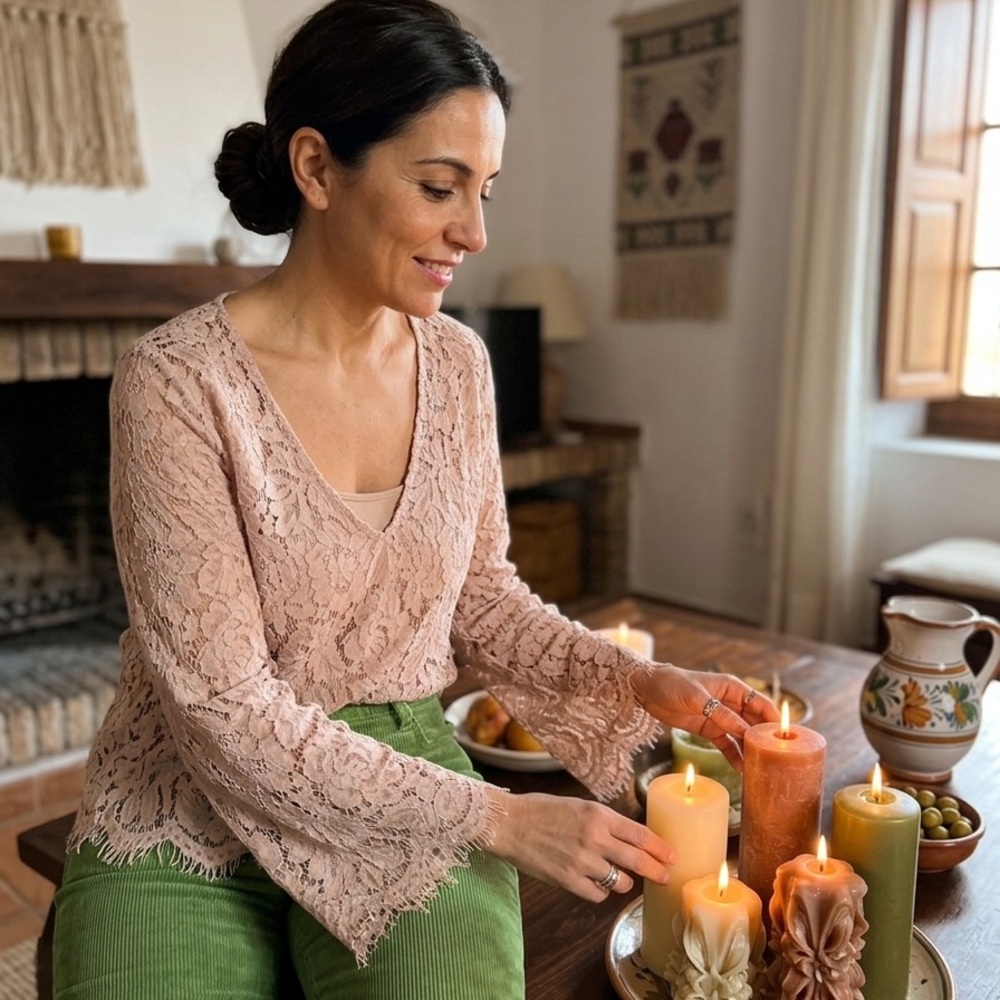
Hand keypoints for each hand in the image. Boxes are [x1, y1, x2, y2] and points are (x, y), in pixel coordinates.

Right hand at [485, 788, 675, 901]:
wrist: (509, 823)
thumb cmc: (542, 810)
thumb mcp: (579, 806)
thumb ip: (604, 822)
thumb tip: (629, 839)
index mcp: (598, 815)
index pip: (640, 834)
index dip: (659, 848)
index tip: (671, 855)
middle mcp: (595, 838)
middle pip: (638, 861)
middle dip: (656, 871)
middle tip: (665, 876)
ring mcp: (582, 861)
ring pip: (620, 882)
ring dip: (623, 882)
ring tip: (617, 877)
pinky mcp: (568, 880)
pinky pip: (598, 894)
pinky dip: (600, 891)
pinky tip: (594, 883)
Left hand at [631, 665, 779, 768]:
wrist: (647, 690)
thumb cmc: (673, 684)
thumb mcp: (697, 698)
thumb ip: (720, 714)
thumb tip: (745, 731)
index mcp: (732, 688)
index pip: (761, 704)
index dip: (774, 720)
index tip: (787, 738)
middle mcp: (730, 703)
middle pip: (755, 722)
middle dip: (765, 739)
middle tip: (778, 759)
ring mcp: (720, 717)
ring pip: (742, 736)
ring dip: (751, 750)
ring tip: (762, 768)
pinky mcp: (708, 730)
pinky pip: (726, 744)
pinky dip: (734, 755)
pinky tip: (742, 769)